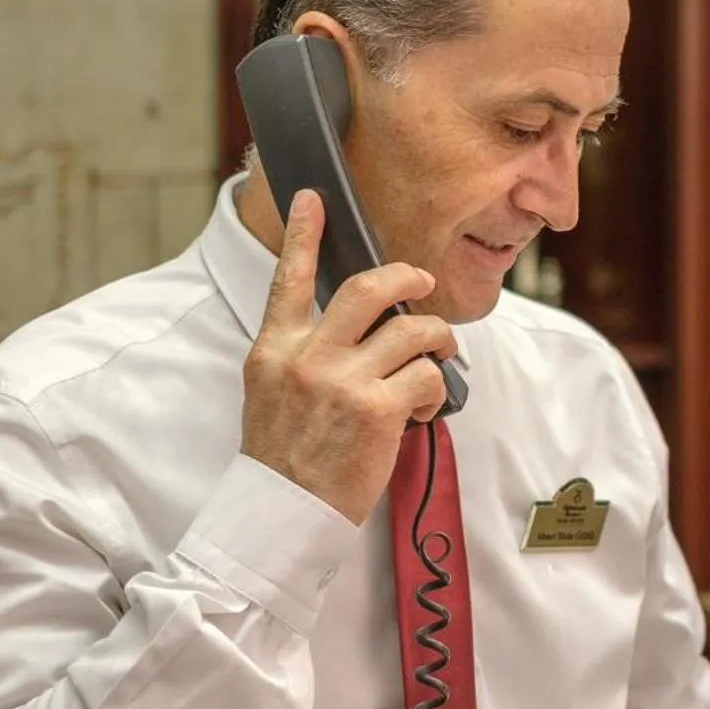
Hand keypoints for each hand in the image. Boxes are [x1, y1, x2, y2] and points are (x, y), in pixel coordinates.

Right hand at [241, 190, 457, 522]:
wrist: (281, 511)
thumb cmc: (285, 455)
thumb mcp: (272, 392)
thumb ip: (303, 353)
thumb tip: (357, 325)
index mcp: (274, 349)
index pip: (290, 279)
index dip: (305, 234)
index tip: (314, 197)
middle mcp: (307, 357)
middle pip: (369, 288)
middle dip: (409, 277)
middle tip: (424, 283)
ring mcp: (343, 381)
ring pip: (413, 329)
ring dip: (437, 339)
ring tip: (437, 357)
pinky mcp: (378, 408)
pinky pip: (427, 375)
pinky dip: (435, 389)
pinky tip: (424, 408)